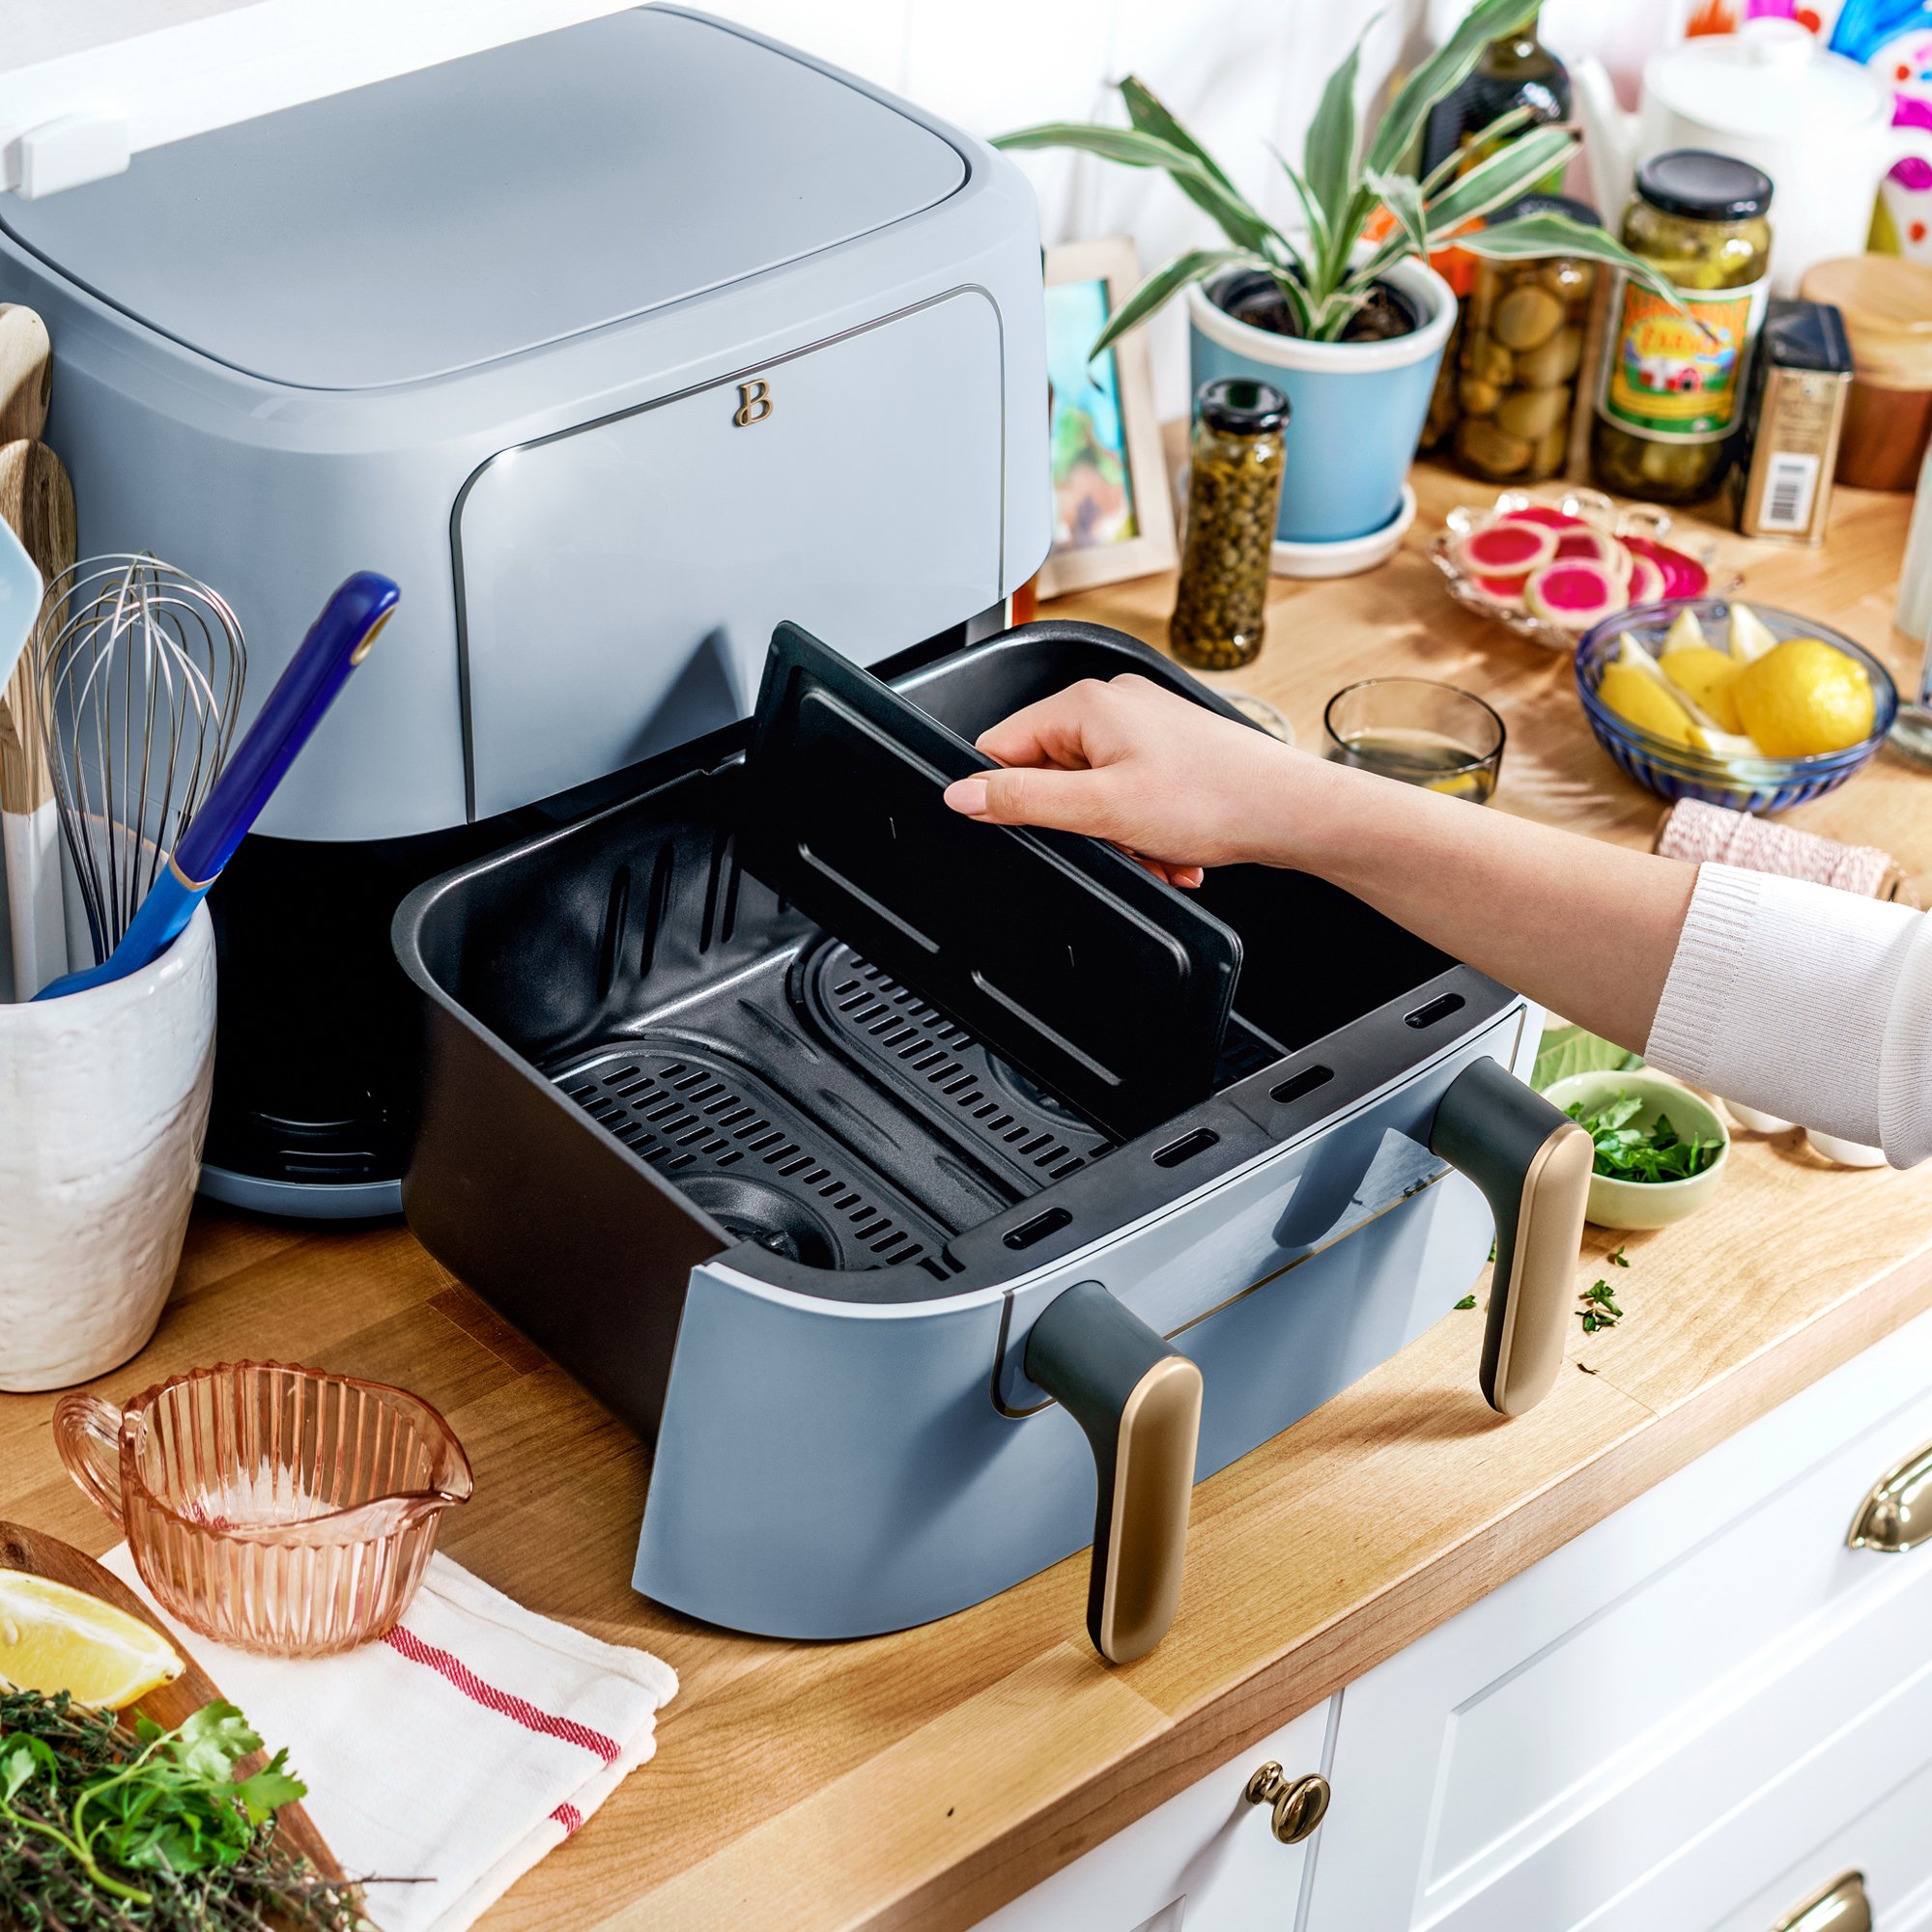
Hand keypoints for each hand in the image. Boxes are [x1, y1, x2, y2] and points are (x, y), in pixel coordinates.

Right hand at [940, 674, 1308, 883]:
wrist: (1293, 812)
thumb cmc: (1215, 799)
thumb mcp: (1100, 810)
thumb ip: (1021, 801)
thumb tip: (961, 793)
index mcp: (1087, 704)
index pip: (1003, 746)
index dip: (1008, 798)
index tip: (1034, 832)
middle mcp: (1115, 704)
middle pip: (1052, 776)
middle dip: (1081, 826)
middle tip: (1117, 847)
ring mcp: (1146, 727)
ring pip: (1095, 795)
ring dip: (1118, 837)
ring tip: (1156, 851)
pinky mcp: (1171, 752)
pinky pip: (1131, 798)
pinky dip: (1145, 832)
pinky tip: (1172, 849)